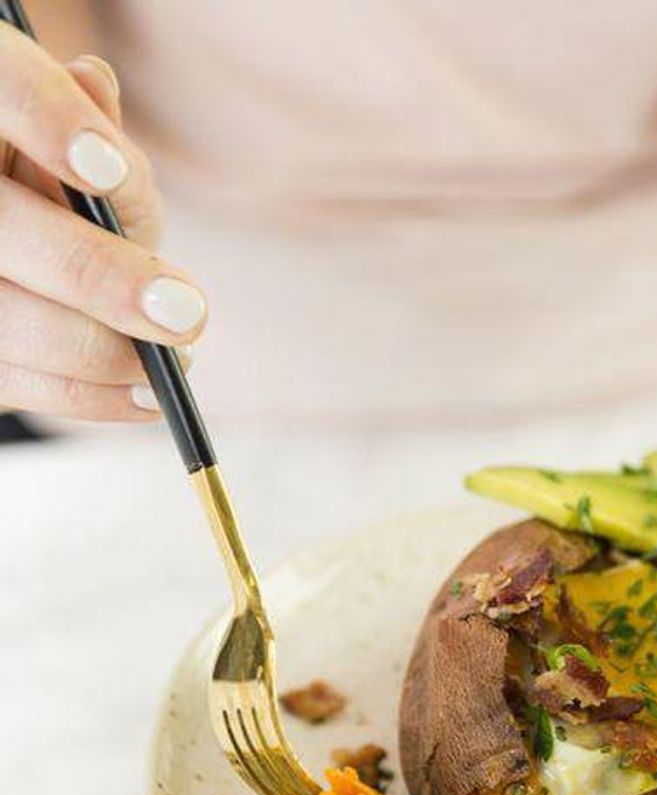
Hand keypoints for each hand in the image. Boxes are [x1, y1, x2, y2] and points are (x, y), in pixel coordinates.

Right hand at [0, 27, 204, 421]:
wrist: (17, 254)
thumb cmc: (49, 181)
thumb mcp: (70, 140)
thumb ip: (84, 118)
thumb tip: (94, 83)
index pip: (0, 84)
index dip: (47, 120)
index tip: (108, 170)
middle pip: (4, 227)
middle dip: (98, 276)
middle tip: (185, 312)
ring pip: (7, 319)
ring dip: (101, 351)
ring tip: (175, 359)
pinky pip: (13, 382)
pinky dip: (87, 395)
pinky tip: (143, 397)